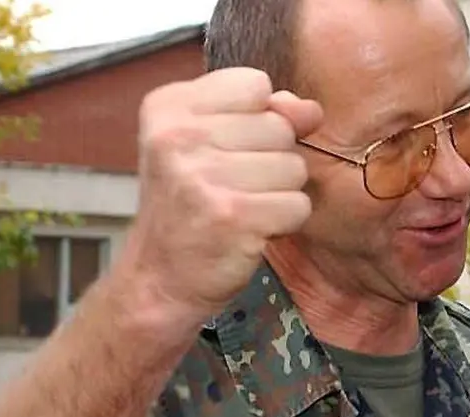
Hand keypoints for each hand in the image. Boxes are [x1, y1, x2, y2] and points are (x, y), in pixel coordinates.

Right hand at [121, 67, 324, 327]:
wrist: (159, 278)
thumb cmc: (189, 208)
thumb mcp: (209, 146)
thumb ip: (262, 116)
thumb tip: (310, 109)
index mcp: (167, 107)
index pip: (254, 84)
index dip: (259, 119)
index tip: (229, 149)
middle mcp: (178, 136)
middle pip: (280, 127)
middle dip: (271, 161)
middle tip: (232, 188)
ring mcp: (203, 176)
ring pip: (294, 167)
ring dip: (279, 194)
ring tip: (241, 209)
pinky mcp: (232, 216)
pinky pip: (297, 205)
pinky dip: (283, 223)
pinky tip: (249, 230)